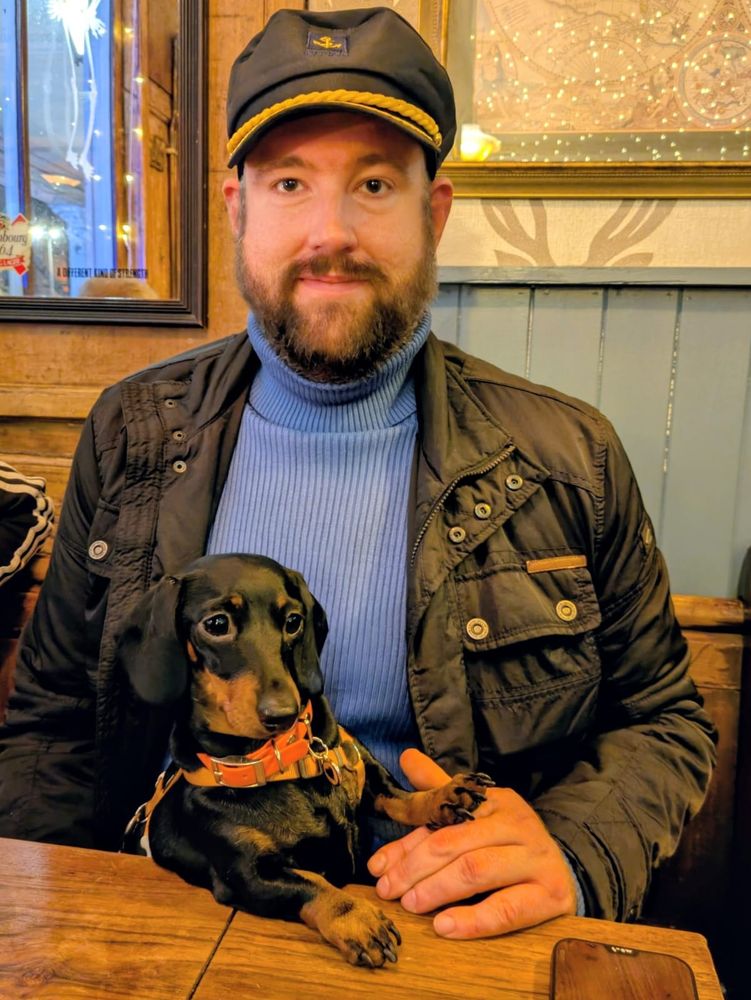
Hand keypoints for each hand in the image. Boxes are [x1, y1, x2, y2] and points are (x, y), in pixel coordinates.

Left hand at [367, 748, 576, 938]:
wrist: (566, 874)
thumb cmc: (507, 843)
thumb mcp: (475, 814)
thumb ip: (439, 791)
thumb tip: (406, 757)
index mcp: (496, 801)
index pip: (442, 819)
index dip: (406, 843)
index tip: (376, 866)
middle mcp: (518, 824)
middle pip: (456, 843)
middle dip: (415, 867)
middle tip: (388, 890)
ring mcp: (536, 859)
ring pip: (478, 871)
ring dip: (438, 889)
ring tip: (411, 905)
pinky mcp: (551, 895)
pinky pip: (508, 909)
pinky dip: (473, 920)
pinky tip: (445, 926)